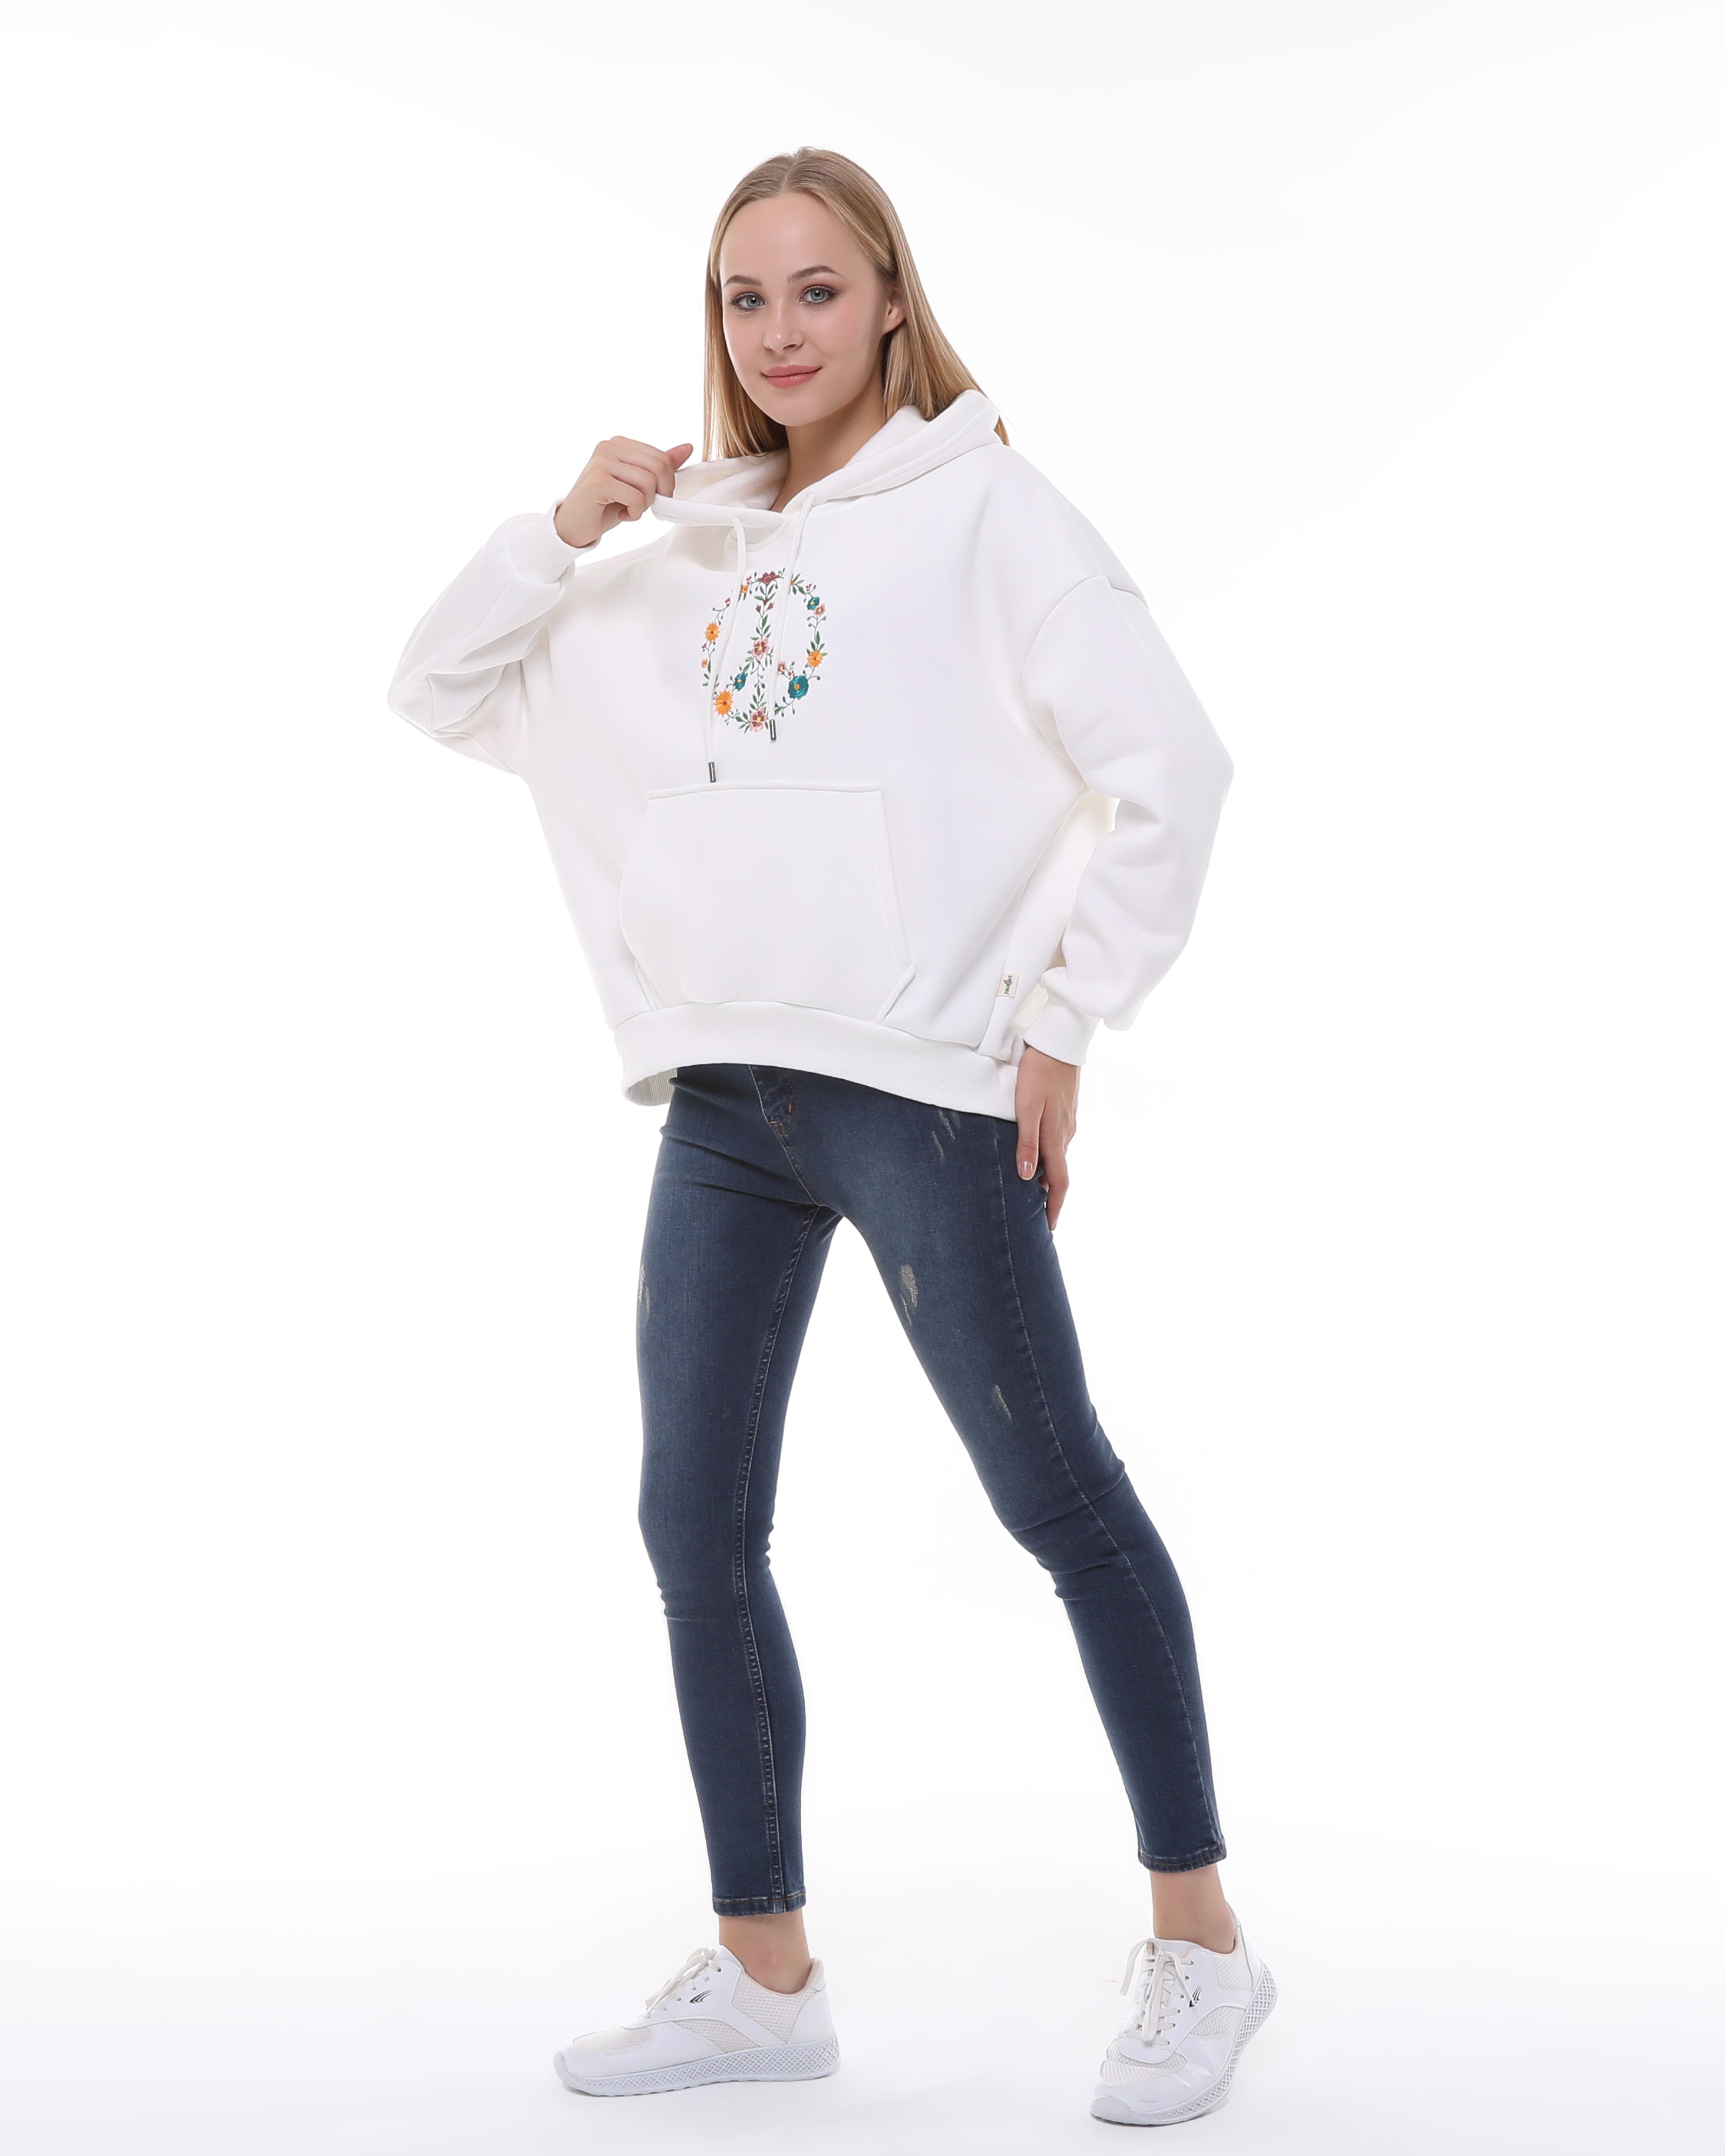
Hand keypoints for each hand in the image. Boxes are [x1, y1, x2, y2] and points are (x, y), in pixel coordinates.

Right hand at [554, 436, 693, 548]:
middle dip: (660, 493)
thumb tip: (686, 448)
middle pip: (659, 466)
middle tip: (645, 506)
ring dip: (644, 504)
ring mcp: (602, 462)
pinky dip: (634, 512)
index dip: (667, 482)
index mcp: (620, 443)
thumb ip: (659, 466)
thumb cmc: (604, 505)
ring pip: (649, 483)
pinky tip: (621, 513)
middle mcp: (609, 447)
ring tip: (628, 508)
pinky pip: (636, 497)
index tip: (655, 497)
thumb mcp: (637, 484)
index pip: (661, 457)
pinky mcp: (599, 481)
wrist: (573, 525)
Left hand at [1014, 1044, 1079, 1229]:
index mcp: (1056, 1137)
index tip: (1049, 1227)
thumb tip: (1026, 1177)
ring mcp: (1067, 1122)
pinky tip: (1036, 1155)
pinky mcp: (1065, 1110)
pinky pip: (1057, 1141)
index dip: (1054, 1206)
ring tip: (1032, 1191)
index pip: (1059, 1182)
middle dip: (1050, 1196)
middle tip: (1038, 1215)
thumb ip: (1026, 1142)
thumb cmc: (1038, 1073)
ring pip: (1058, 1156)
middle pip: (1059, 1172)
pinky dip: (1048, 1156)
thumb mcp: (1027, 1108)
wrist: (1058, 1041)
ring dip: (1048, 1176)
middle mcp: (1066, 1134)